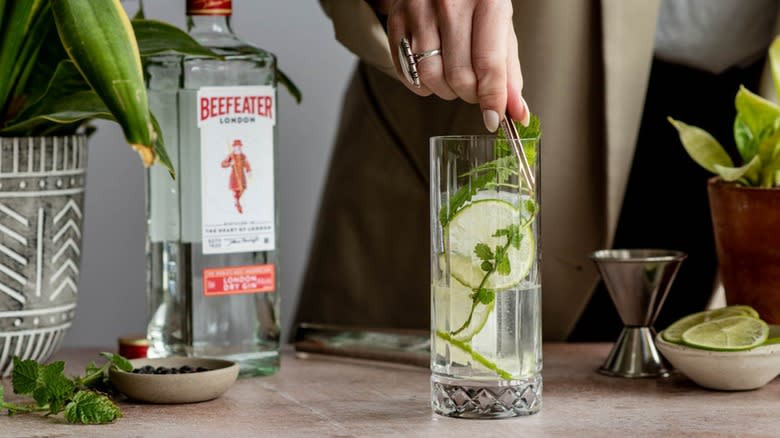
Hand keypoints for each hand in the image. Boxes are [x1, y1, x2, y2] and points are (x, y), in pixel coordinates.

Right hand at [382, 0, 528, 131]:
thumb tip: (517, 112)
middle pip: (458, 75)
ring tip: (455, 78)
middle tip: (475, 90)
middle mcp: (449, 3)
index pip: (488, 63)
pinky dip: (423, 85)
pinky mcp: (396, 20)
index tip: (493, 120)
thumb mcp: (501, 26)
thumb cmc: (476, 1)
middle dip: (470, 94)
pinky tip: (435, 70)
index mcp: (485, 1)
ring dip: (446, 91)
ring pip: (430, 77)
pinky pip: (407, 73)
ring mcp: (418, 10)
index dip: (492, 98)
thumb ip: (508, 71)